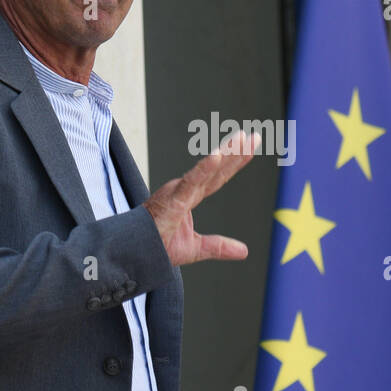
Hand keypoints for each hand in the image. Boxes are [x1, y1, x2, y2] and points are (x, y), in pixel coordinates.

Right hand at [144, 131, 258, 266]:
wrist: (136, 255)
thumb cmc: (158, 247)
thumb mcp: (196, 249)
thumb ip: (220, 247)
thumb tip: (244, 251)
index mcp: (190, 197)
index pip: (218, 177)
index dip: (235, 162)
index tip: (251, 145)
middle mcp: (186, 190)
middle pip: (217, 169)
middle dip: (236, 152)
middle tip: (254, 136)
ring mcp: (179, 192)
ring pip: (207, 170)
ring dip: (225, 153)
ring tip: (242, 138)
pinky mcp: (172, 199)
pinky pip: (190, 182)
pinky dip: (204, 169)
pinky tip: (217, 156)